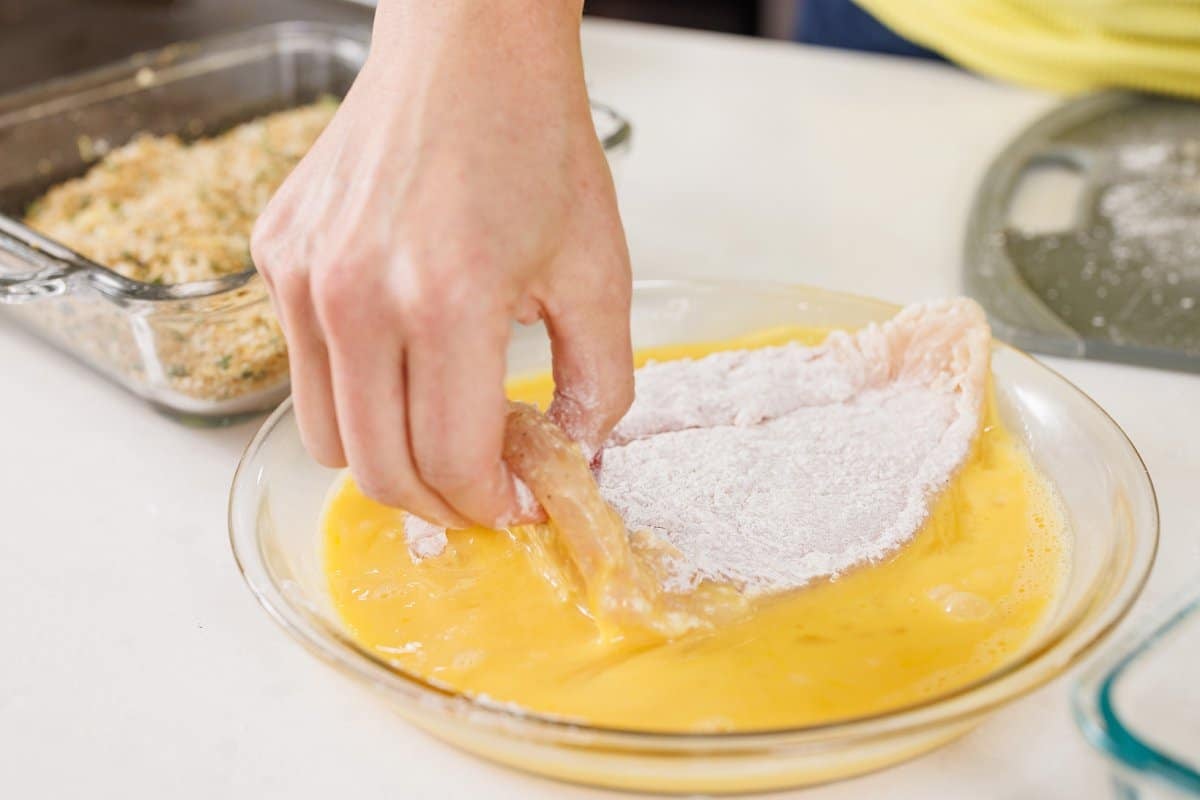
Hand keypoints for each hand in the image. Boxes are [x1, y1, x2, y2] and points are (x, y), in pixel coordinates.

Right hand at [251, 1, 632, 528]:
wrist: (467, 47)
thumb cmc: (536, 144)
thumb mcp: (599, 272)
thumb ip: (598, 387)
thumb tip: (574, 463)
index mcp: (445, 300)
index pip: (450, 463)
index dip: (491, 505)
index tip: (518, 503)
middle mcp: (354, 295)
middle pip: (376, 470)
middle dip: (440, 503)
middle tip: (484, 486)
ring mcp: (301, 275)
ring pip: (325, 436)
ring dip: (389, 456)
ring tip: (445, 425)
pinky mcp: (276, 255)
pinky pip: (304, 368)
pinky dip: (354, 393)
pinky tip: (407, 359)